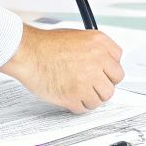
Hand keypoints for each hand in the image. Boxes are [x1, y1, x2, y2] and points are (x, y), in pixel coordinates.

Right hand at [0, 25, 124, 112]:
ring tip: (77, 90)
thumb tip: (103, 65)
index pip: (118, 63)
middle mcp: (97, 60)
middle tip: (90, 85)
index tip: (102, 74)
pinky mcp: (75, 96)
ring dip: (90, 97)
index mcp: (99, 43)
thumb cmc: (46, 44)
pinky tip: (68, 96)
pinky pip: (84, 108)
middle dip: (102, 86)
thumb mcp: (77, 36)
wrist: (28, 52)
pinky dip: (77, 105)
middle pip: (113, 84)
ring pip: (101, 99)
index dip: (108, 71)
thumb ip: (94, 50)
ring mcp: (87, 80)